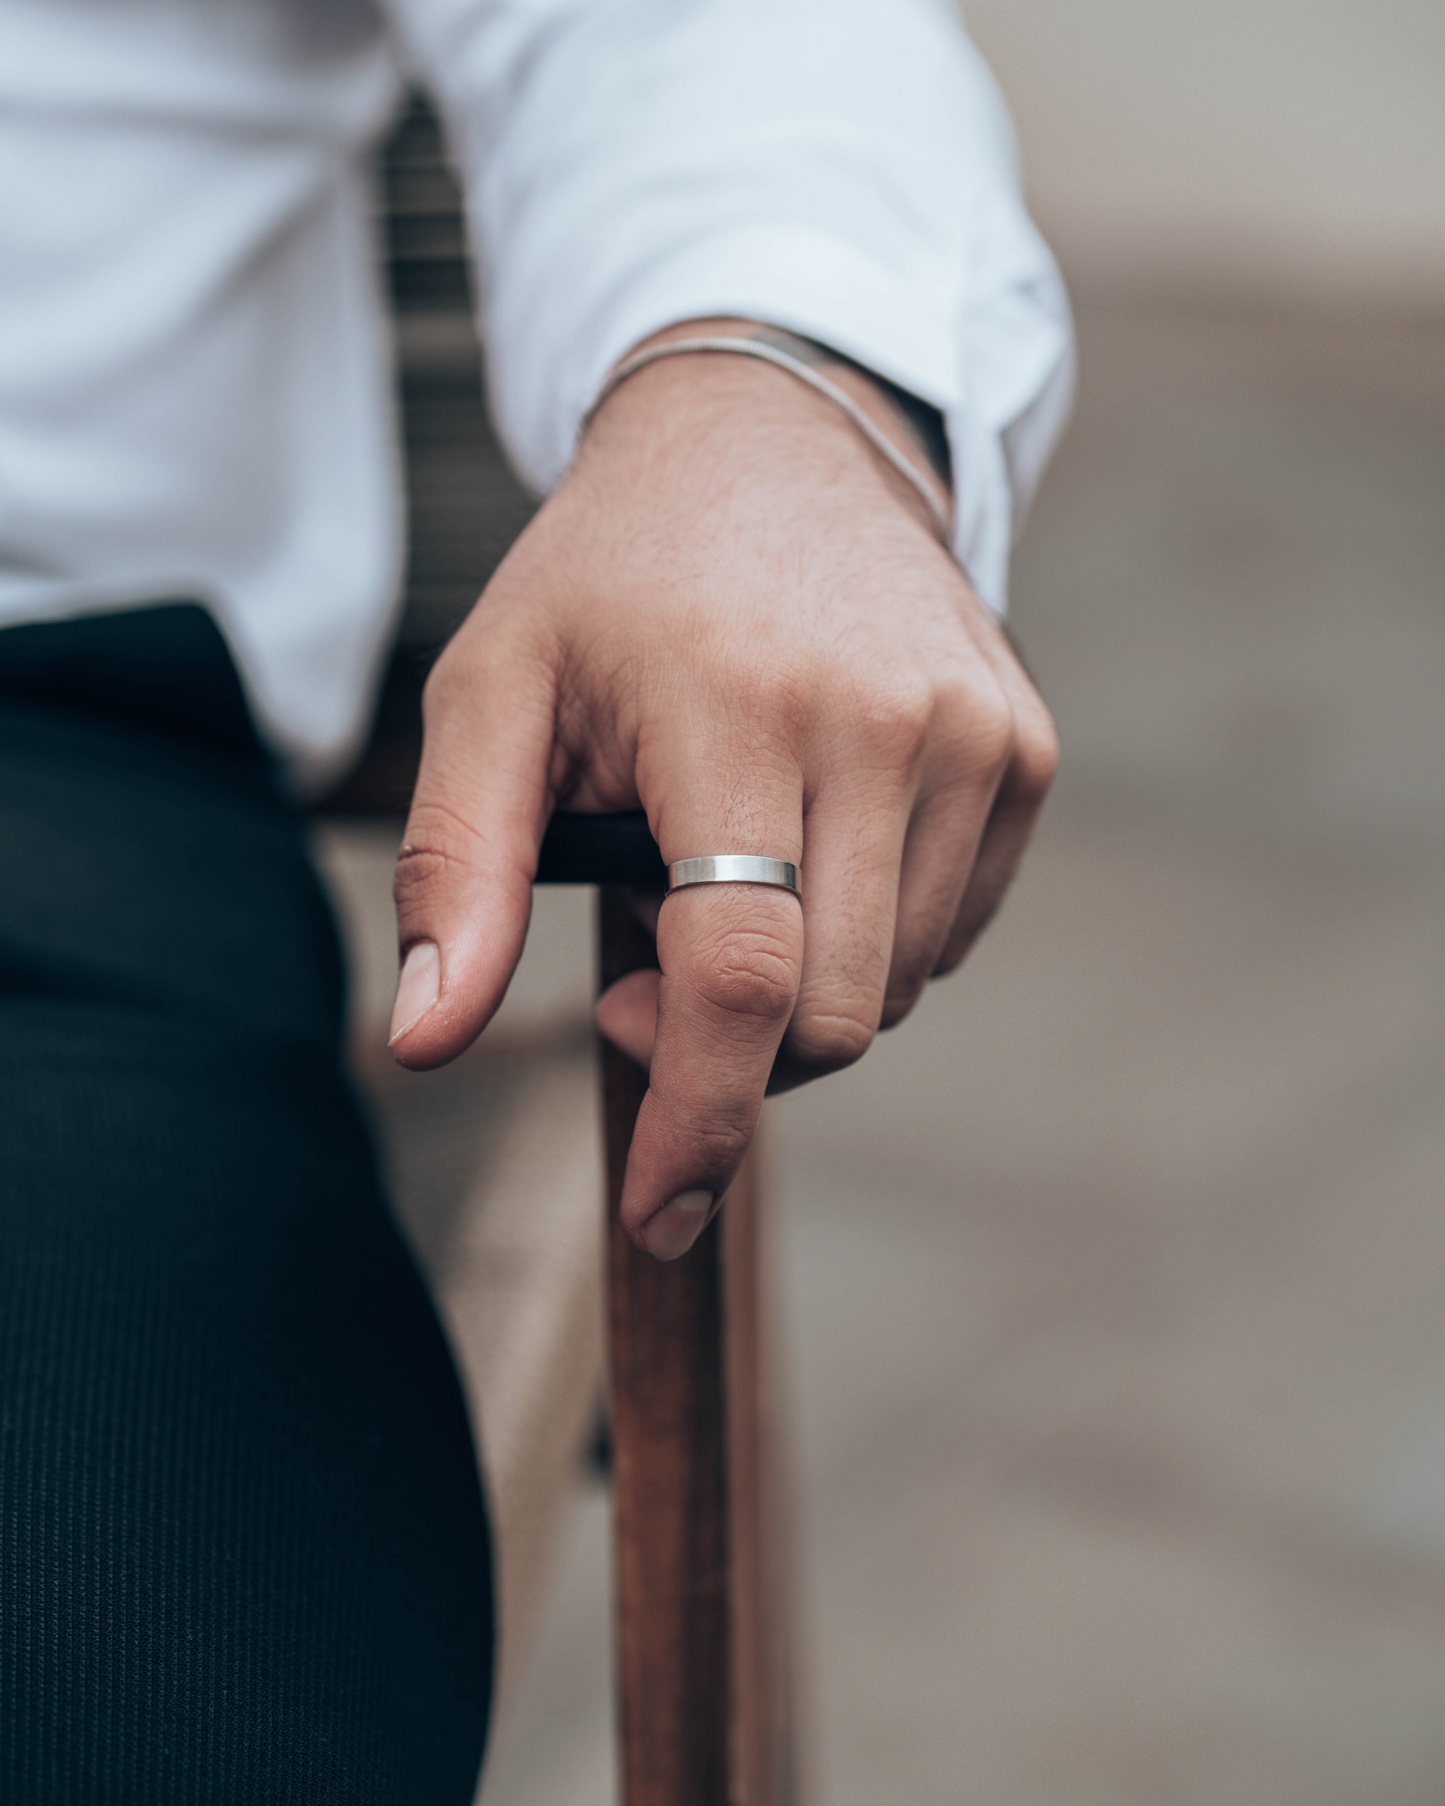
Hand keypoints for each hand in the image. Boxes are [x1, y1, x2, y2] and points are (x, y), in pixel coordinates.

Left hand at [387, 319, 1056, 1258]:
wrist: (774, 439)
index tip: (655, 1209)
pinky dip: (866, 945)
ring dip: (793, 999)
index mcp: (742, 706)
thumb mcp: (491, 689)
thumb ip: (452, 867)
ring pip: (894, 987)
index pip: (741, 975)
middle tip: (628, 994)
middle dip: (728, 1065)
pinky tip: (804, 860)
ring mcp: (979, 737)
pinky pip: (950, 934)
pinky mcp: (1025, 750)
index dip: (697, 1118)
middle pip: (831, 1014)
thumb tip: (421, 1043)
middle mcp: (890, 723)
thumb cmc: (613, 576)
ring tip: (714, 895)